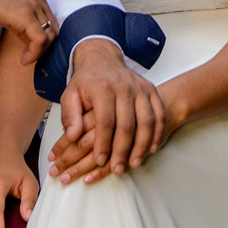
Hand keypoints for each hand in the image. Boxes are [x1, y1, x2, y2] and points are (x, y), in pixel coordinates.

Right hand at [0, 0, 57, 64]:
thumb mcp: (12, 9)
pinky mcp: (25, 15)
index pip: (51, 23)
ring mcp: (33, 6)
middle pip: (53, 30)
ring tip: (25, 58)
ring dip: (39, 53)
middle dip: (43, 48)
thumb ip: (24, 21)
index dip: (44, 40)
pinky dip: (34, 53)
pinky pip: (40, 40)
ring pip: (49, 37)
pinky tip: (23, 59)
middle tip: (28, 56)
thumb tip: (30, 40)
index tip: (31, 50)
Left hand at [49, 79, 180, 184]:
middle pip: (127, 123)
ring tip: (134, 163)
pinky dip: (156, 133)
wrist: (103, 58)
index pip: (105, 120)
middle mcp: (124, 86)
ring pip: (146, 120)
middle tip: (117, 169)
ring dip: (142, 145)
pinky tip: (151, 148)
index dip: (102, 143)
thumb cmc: (86, 81)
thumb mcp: (70, 94)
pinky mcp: (151, 90)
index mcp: (103, 87)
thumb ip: (70, 116)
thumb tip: (72, 136)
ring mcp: (140, 88)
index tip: (99, 161)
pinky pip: (158, 114)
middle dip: (122, 150)